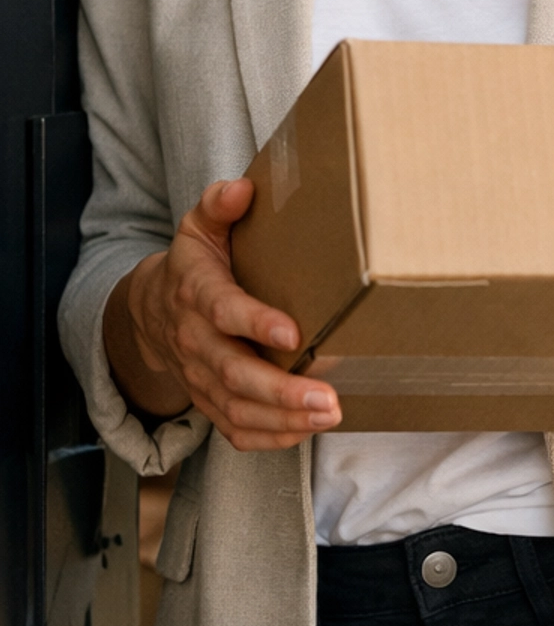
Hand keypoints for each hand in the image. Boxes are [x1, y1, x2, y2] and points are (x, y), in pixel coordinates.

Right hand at [103, 179, 341, 452]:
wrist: (152, 311)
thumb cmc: (193, 265)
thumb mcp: (199, 227)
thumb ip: (219, 206)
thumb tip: (242, 188)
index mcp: (196, 294)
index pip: (223, 311)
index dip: (254, 322)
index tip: (292, 332)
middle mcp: (196, 342)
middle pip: (234, 373)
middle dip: (280, 389)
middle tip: (326, 396)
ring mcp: (200, 377)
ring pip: (236, 408)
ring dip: (283, 418)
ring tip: (328, 414)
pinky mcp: (209, 401)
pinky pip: (234, 429)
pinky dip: (269, 437)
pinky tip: (306, 430)